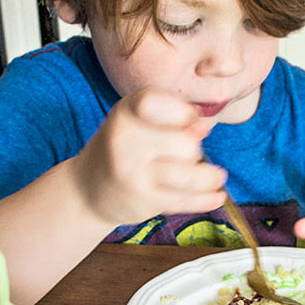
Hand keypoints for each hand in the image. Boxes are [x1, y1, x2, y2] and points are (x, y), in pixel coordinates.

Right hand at [71, 88, 222, 225]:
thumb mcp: (139, 120)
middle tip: (188, 155)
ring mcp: (132, 173)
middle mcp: (125, 140)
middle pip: (186, 144)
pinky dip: (207, 199)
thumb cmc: (125, 147)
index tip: (191, 123)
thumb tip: (204, 127)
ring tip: (217, 177)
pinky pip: (186, 200)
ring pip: (190, 175)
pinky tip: (217, 196)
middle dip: (195, 150)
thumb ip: (172, 116)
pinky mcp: (142, 200)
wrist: (87, 189)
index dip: (185, 113)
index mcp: (126, 112)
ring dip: (210, 177)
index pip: (160, 103)